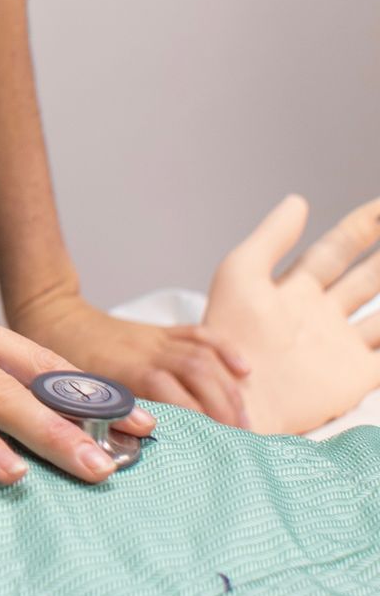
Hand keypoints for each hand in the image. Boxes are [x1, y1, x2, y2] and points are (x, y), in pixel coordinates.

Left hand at [13, 287, 249, 427]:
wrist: (51, 314)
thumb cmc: (56, 364)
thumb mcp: (71, 397)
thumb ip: (101, 422)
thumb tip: (117, 458)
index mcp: (124, 372)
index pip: (173, 396)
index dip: (197, 419)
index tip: (213, 448)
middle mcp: (147, 353)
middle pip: (198, 377)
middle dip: (224, 410)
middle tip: (240, 443)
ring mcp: (156, 340)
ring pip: (204, 359)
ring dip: (229, 390)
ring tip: (245, 423)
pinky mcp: (160, 331)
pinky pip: (199, 334)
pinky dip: (224, 350)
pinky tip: (243, 371)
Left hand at [201, 195, 379, 436]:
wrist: (234, 395)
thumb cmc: (229, 334)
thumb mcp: (241, 272)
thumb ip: (271, 237)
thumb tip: (298, 200)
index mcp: (296, 289)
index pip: (337, 248)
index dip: (362, 226)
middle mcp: (322, 315)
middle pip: (367, 278)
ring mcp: (340, 346)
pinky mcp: (353, 378)